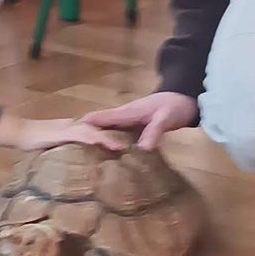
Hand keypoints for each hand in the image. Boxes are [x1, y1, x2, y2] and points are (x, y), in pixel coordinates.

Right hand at [0, 114, 126, 152]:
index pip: (97, 131)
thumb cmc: (34, 142)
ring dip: (109, 138)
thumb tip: (79, 166)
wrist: (19, 132)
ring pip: (94, 130)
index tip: (127, 143)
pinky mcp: (63, 132)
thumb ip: (67, 153)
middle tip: (134, 144)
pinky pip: (81, 134)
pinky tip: (103, 142)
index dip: (112, 136)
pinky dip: (93, 138)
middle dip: (116, 135)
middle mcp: (75, 126)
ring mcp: (70, 127)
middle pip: (100, 128)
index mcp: (75, 129)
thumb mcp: (55, 149)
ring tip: (124, 146)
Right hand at [82, 91, 197, 151]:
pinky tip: (110, 155)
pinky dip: (111, 142)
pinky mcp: (135, 125)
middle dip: (86, 135)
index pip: (99, 118)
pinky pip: (118, 134)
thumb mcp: (166, 119)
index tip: (69, 140)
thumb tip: (141, 149)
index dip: (83, 127)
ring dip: (98, 139)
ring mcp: (129, 119)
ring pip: (107, 129)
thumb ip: (154, 132)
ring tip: (87, 157)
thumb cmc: (174, 106)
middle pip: (99, 124)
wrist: (185, 98)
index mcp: (126, 112)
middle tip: (74, 154)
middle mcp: (124, 115)